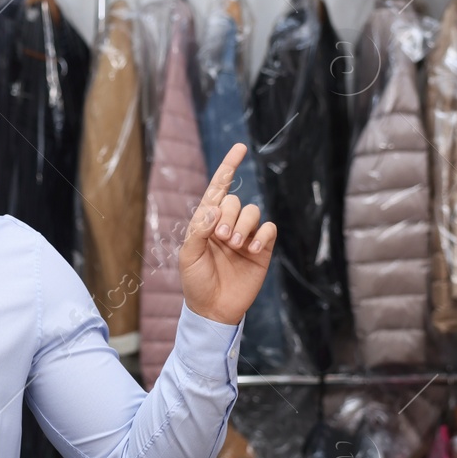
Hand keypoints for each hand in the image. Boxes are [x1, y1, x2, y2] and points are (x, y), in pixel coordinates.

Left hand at [179, 143, 277, 326]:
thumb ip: (198, 229)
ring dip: (243, 225)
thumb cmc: (196, 282)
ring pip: (253, 212)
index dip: (228, 167)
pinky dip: (262, 234)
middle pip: (235, 201)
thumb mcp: (188, 256)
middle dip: (229, 215)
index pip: (218, 189)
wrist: (214, 309)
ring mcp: (245, 236)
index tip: (240, 147)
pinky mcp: (261, 249)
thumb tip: (216, 207)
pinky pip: (269, 228)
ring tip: (235, 245)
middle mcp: (227, 225)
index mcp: (206, 222)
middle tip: (222, 238)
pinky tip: (252, 249)